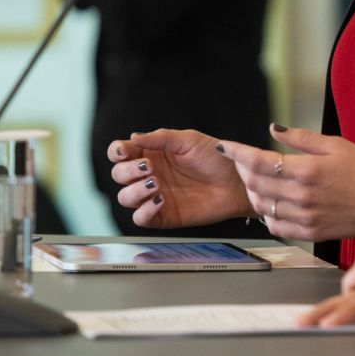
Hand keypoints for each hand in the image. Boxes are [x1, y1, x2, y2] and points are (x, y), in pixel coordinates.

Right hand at [109, 128, 251, 228]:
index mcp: (150, 154)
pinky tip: (161, 200)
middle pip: (119, 175)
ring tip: (157, 183)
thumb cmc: (216, 158)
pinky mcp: (163, 216)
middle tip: (149, 167)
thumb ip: (162, 138)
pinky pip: (140, 218)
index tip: (125, 151)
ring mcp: (154, 196)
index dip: (117, 152)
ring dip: (135, 190)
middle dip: (128, 171)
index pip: (120, 153)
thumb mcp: (190, 140)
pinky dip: (144, 211)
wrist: (238, 182)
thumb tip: (134, 137)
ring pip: (125, 197)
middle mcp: (149, 175)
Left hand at [217, 126, 354, 242]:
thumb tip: (274, 129)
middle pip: (255, 184)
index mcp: (308, 170)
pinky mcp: (310, 233)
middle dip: (242, 169)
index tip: (226, 146)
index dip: (238, 152)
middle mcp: (302, 195)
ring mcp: (305, 217)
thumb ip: (302, 138)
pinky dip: (267, 214)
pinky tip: (272, 203)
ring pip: (261, 206)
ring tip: (257, 181)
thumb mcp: (337, 145)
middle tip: (242, 161)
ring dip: (253, 192)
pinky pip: (276, 226)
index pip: (259, 161)